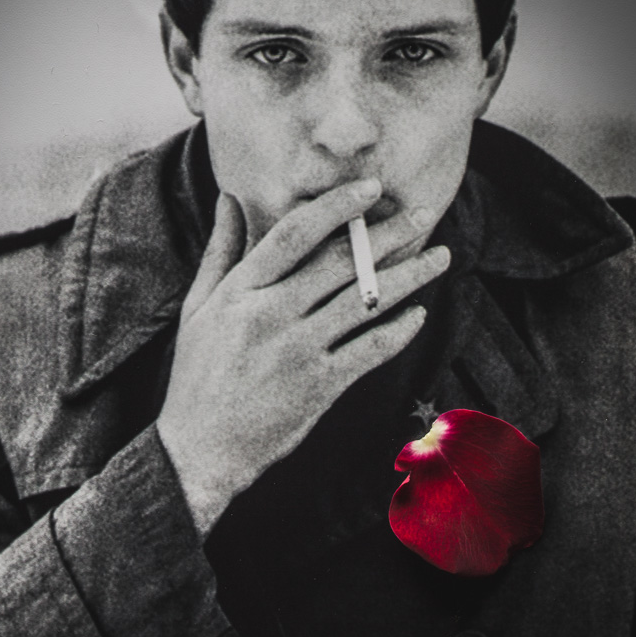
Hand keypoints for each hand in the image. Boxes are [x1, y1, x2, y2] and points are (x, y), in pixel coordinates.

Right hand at [156, 179, 449, 536]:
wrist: (199, 449)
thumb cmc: (196, 375)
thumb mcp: (198, 307)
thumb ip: (221, 250)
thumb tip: (230, 198)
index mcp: (240, 292)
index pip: (294, 234)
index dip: (336, 206)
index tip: (371, 188)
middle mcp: (271, 316)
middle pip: (340, 263)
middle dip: (390, 233)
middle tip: (426, 211)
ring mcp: (297, 353)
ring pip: (365, 302)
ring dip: (409, 276)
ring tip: (439, 256)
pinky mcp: (319, 387)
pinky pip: (370, 351)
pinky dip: (398, 331)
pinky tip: (418, 314)